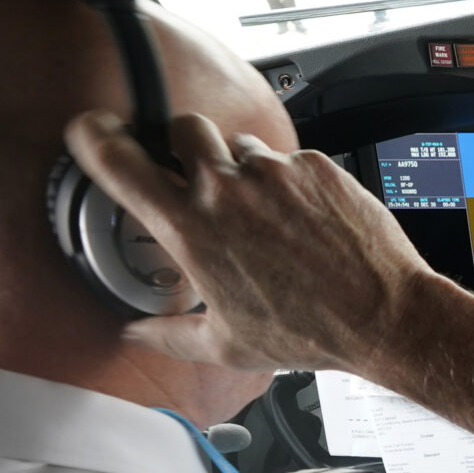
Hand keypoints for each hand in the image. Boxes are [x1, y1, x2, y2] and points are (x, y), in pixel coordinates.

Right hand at [65, 109, 445, 371]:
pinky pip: (289, 159)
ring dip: (241, 168)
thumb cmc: (309, 331)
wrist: (383, 315)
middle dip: (181, 145)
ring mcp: (274, 172)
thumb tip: (136, 334)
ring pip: (240, 145)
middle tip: (195, 175)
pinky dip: (288, 182)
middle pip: (181, 127)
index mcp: (191, 228)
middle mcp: (228, 189)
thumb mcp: (226, 345)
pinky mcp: (316, 166)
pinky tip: (301, 220)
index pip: (119, 161)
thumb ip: (169, 335)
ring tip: (261, 213)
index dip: (94, 138)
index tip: (90, 131)